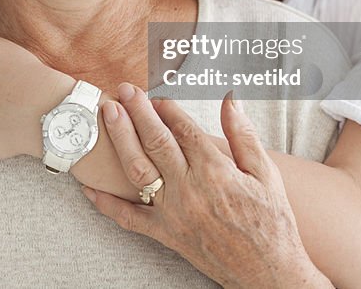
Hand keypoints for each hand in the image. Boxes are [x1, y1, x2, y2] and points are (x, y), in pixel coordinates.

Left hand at [84, 86, 330, 288]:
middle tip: (125, 89)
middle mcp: (190, 189)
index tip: (157, 92)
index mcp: (216, 171)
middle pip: (156, 141)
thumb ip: (244, 135)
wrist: (267, 272)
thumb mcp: (266, 174)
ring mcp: (173, 213)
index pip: (183, 129)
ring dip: (120, 139)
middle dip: (138, 111)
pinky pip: (129, 218)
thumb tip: (229, 98)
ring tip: (109, 113)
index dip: (167, 107)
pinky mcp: (164, 234)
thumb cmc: (271, 222)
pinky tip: (88, 186)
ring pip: (138, 170)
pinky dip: (106, 203)